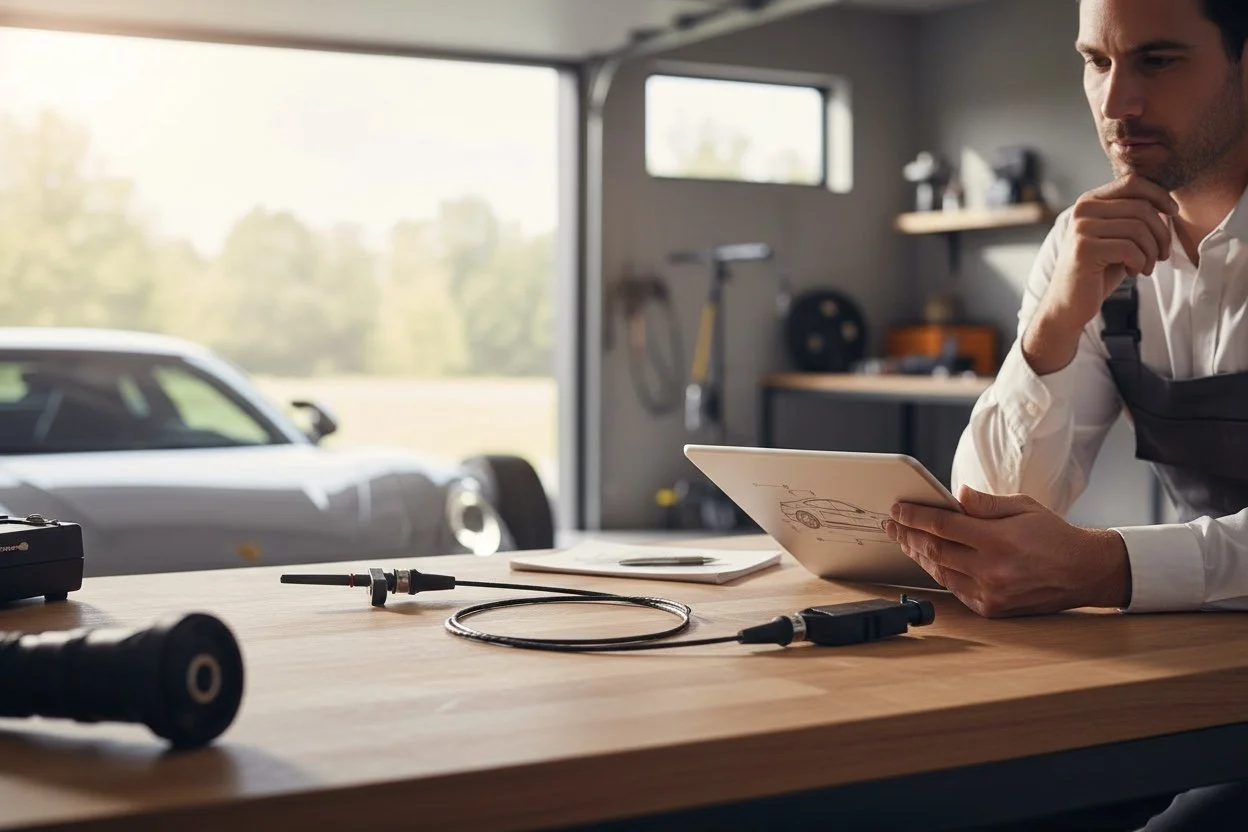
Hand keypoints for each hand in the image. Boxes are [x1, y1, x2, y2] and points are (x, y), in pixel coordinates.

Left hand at [884, 485, 1130, 617]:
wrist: (1084, 572)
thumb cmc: (1053, 535)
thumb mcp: (1023, 507)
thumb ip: (985, 503)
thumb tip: (954, 495)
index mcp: (998, 540)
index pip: (943, 525)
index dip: (915, 516)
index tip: (897, 509)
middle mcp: (991, 569)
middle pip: (935, 549)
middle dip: (908, 534)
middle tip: (891, 524)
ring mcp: (990, 592)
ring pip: (940, 571)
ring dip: (918, 554)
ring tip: (905, 540)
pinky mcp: (991, 609)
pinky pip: (954, 589)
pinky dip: (938, 573)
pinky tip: (929, 560)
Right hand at [1024, 174, 1177, 374]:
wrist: (1068, 304)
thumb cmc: (1098, 270)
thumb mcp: (1117, 237)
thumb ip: (1133, 217)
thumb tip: (1168, 204)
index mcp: (1089, 201)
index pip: (1132, 182)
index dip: (1159, 195)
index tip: (1173, 213)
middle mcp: (1082, 210)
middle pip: (1141, 207)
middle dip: (1161, 233)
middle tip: (1162, 255)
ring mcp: (1081, 229)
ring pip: (1139, 229)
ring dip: (1152, 251)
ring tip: (1147, 266)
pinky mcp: (1085, 249)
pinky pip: (1130, 249)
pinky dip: (1141, 263)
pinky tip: (1135, 272)